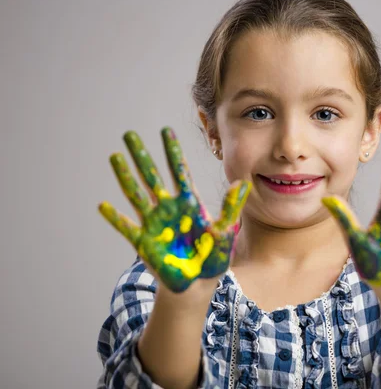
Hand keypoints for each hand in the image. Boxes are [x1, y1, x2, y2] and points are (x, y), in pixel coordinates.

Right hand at [98, 127, 250, 292]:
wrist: (198, 284)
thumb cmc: (213, 257)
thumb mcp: (226, 231)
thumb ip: (231, 207)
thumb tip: (242, 183)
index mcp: (189, 202)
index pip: (178, 170)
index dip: (172, 151)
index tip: (165, 130)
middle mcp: (168, 208)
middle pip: (152, 176)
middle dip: (141, 155)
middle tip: (130, 134)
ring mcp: (154, 223)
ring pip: (136, 194)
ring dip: (125, 176)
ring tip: (115, 157)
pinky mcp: (144, 242)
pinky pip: (127, 228)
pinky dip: (116, 218)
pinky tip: (104, 206)